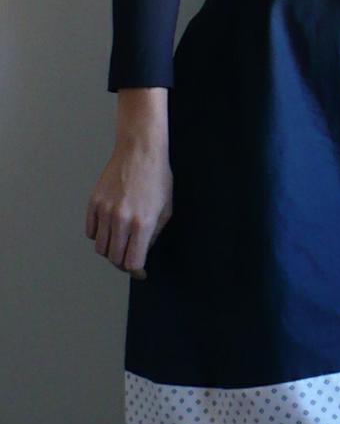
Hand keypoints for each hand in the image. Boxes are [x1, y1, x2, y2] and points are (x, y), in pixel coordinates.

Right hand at [85, 88, 171, 277]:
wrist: (140, 151)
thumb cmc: (157, 177)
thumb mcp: (165, 209)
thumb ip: (153, 235)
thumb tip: (142, 252)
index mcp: (142, 223)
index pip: (133, 262)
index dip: (137, 272)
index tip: (140, 272)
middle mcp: (122, 220)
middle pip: (115, 258)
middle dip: (123, 263)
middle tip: (129, 259)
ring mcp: (105, 211)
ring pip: (100, 248)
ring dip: (110, 251)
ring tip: (120, 244)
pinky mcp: (93, 203)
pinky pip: (91, 231)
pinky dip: (98, 236)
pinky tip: (109, 230)